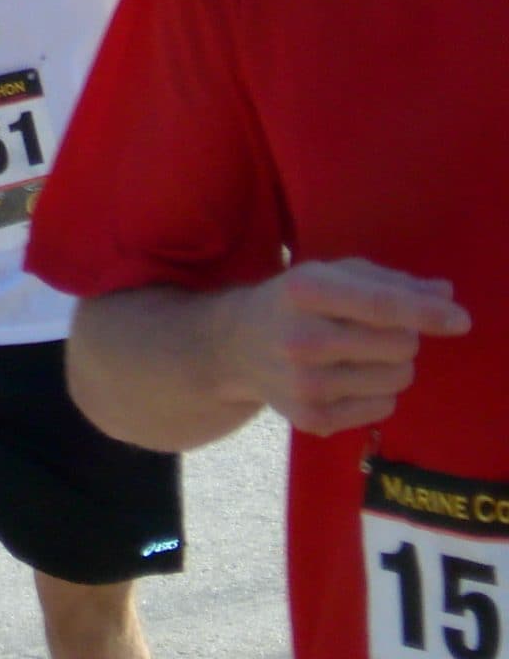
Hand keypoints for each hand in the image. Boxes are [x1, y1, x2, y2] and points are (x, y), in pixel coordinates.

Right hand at [224, 258, 470, 436]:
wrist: (233, 346)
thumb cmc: (294, 302)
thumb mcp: (330, 275)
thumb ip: (389, 282)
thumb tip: (444, 295)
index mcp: (305, 292)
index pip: (379, 305)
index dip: (426, 312)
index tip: (460, 320)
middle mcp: (301, 340)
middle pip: (400, 345)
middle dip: (405, 336)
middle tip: (375, 331)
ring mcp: (305, 384)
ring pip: (398, 379)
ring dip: (394, 365)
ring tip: (361, 355)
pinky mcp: (311, 418)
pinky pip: (383, 408)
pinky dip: (378, 393)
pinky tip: (347, 379)